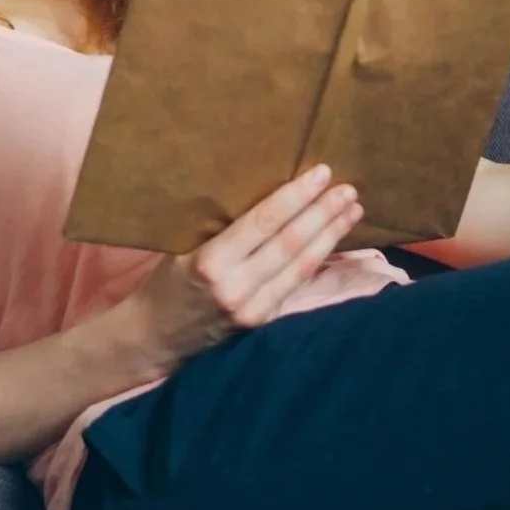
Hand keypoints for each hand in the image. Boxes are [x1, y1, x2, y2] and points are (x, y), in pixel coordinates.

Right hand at [117, 164, 363, 370]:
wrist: (155, 336)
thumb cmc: (169, 280)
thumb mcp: (186, 247)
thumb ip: (227, 228)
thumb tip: (274, 191)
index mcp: (210, 261)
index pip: (263, 223)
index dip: (296, 197)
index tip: (321, 173)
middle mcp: (235, 287)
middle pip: (291, 244)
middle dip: (323, 213)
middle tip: (348, 189)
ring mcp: (252, 309)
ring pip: (302, 266)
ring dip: (331, 235)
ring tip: (353, 210)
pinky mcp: (262, 322)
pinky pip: (296, 285)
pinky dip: (319, 259)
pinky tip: (335, 240)